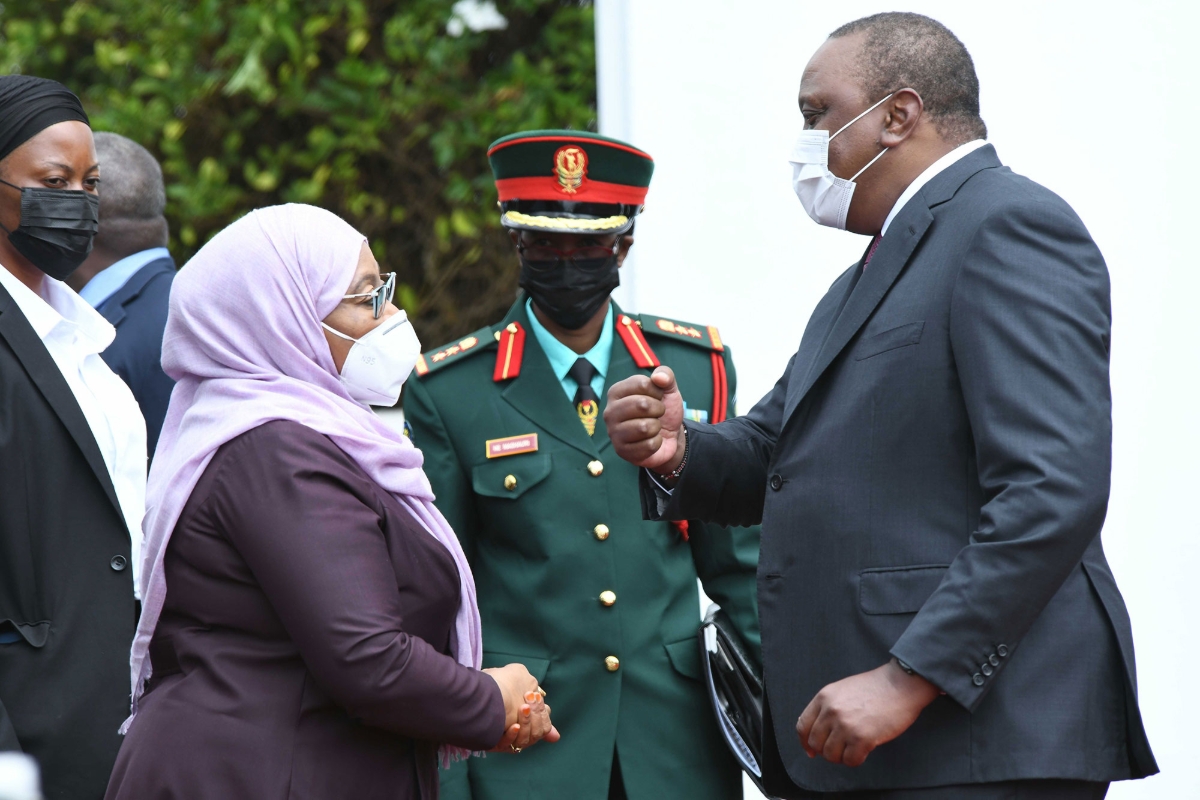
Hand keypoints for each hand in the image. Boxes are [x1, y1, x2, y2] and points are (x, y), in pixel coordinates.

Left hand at [483, 664, 559, 751]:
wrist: (477, 693)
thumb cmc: (496, 680)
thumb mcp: (517, 674)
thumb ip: (532, 686)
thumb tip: (542, 695)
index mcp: (521, 713)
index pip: (541, 724)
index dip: (544, 718)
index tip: (545, 707)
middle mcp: (513, 726)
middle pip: (536, 732)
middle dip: (537, 716)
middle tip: (531, 700)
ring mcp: (504, 736)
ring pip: (526, 739)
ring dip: (527, 723)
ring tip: (523, 708)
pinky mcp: (495, 745)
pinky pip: (509, 745)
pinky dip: (512, 736)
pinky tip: (514, 726)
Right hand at [604, 366, 685, 472]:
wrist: (668, 436)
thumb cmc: (661, 409)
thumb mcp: (668, 389)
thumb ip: (666, 375)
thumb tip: (659, 377)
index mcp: (616, 392)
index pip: (642, 383)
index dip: (657, 391)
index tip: (657, 398)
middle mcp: (610, 411)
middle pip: (642, 404)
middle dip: (658, 409)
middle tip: (656, 414)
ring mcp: (613, 432)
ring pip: (645, 427)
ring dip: (657, 427)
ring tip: (653, 427)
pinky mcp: (621, 451)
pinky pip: (649, 445)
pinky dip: (656, 443)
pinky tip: (650, 440)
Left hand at [796, 660, 939, 766]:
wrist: (900, 684)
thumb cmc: (874, 687)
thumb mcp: (842, 690)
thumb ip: (827, 706)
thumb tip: (817, 730)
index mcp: (824, 697)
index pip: (803, 726)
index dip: (805, 742)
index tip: (811, 751)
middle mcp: (831, 711)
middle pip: (816, 743)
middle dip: (826, 751)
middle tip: (840, 749)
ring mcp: (846, 725)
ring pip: (831, 755)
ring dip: (841, 757)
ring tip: (853, 749)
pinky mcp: (862, 738)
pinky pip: (850, 760)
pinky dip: (856, 760)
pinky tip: (864, 751)